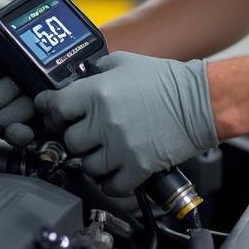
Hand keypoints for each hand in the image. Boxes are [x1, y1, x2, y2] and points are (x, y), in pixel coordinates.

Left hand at [34, 51, 218, 196]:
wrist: (197, 102)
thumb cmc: (163, 80)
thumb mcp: (124, 62)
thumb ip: (96, 71)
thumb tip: (76, 80)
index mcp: (97, 92)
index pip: (55, 107)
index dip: (50, 109)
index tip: (51, 112)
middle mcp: (104, 121)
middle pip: (69, 140)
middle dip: (76, 135)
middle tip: (86, 131)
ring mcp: (120, 147)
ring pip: (86, 166)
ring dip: (92, 159)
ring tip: (104, 150)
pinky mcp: (137, 168)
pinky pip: (110, 186)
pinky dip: (109, 181)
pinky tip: (115, 169)